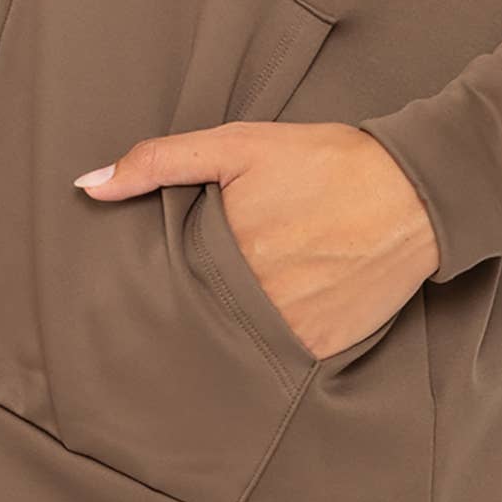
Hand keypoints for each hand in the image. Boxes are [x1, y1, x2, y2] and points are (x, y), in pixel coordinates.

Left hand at [75, 121, 439, 359]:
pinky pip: (280, 356)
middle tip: (207, 287)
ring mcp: (290, 332)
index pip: (166, 283)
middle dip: (196, 304)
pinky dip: (273, 340)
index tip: (163, 274)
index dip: (163, 277)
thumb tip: (87, 186)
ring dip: (231, 326)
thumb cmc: (325, 161)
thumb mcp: (239, 144)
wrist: (415, 191)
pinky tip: (280, 311)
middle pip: (198, 316)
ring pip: (235, 342)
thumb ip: (160, 161)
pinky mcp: (323, 349)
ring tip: (243, 298)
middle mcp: (252, 303)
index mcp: (222, 254)